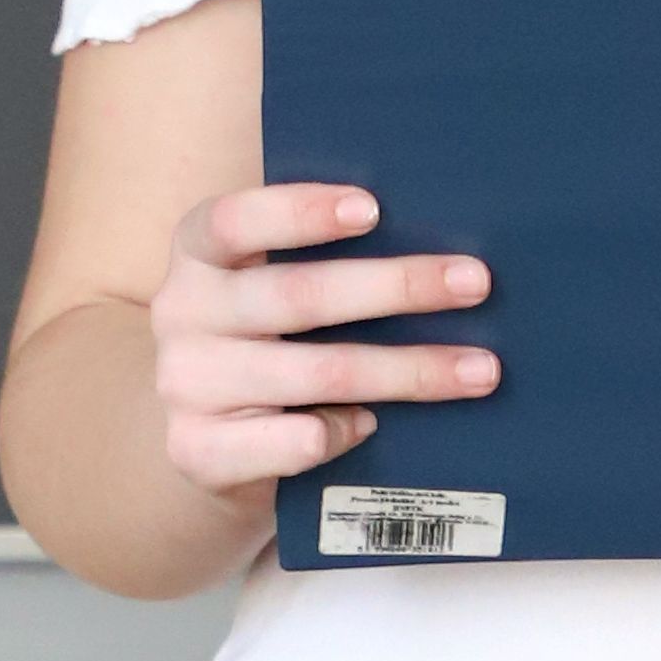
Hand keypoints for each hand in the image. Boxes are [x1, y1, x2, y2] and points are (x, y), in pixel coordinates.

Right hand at [151, 180, 498, 503]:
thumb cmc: (264, 342)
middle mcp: (182, 312)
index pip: (236, 220)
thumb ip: (319, 261)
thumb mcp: (268, 287)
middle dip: (396, 287)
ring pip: (317, 372)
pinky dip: (345, 431)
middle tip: (475, 282)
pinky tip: (374, 426)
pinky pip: (294, 441)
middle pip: (298, 296)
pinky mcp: (198, 451)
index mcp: (198, 253)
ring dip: (407, 370)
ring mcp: (186, 385)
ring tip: (479, 369)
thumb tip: (441, 251)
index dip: (301, 212)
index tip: (373, 208)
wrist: (202, 442)